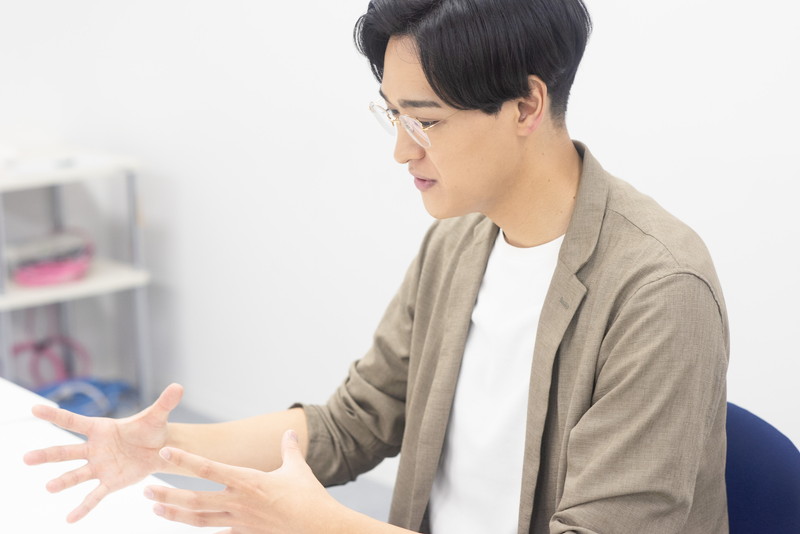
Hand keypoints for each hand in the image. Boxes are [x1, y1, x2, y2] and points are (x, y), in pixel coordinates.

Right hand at [23, 383, 184, 522]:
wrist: (160, 450)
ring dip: (63, 481)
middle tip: (27, 458)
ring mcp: (99, 467)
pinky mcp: (109, 482)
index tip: (34, 409)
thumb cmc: (152, 430)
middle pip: (67, 451)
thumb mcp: (157, 417)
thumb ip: (165, 402)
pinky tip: (70, 519)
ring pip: (76, 474)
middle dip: (47, 454)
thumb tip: (179, 385)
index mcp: (101, 429)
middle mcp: (95, 448)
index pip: (74, 421)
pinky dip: (83, 507)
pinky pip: (93, 496)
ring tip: (49, 487)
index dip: (55, 415)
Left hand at [145, 429, 343, 533]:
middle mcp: (238, 502)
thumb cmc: (309, 497)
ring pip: (198, 520)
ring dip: (174, 515)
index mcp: (248, 481)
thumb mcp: (297, 469)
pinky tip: (185, 530)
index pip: (208, 469)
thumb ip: (289, 450)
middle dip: (167, 495)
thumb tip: (289, 433)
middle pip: (194, 500)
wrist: (318, 528)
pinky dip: (200, 533)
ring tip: (155, 509)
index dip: (184, 461)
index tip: (165, 453)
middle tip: (146, 490)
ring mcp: (239, 522)